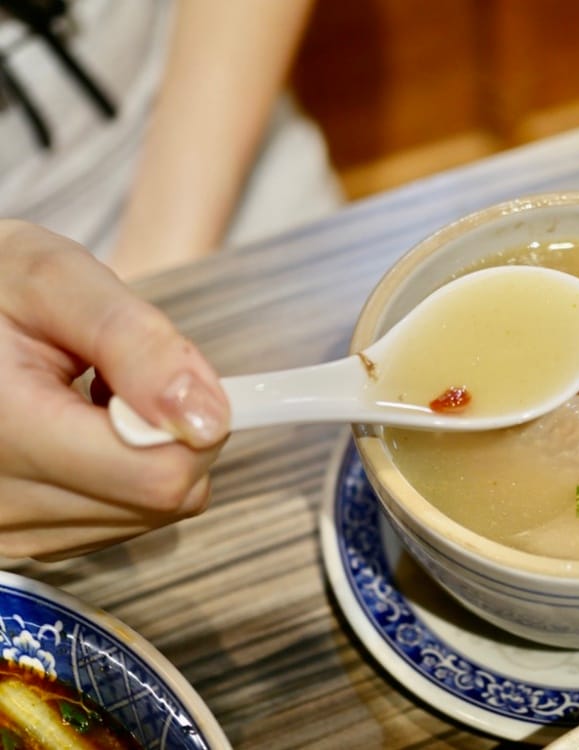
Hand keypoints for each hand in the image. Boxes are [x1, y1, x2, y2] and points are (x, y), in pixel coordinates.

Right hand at [0, 221, 230, 559]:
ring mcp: (13, 532)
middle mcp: (2, 505)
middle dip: (171, 431)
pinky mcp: (27, 540)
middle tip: (118, 377)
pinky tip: (80, 429)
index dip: (189, 421)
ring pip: (152, 512)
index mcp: (3, 433)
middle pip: (161, 498)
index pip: (158, 475)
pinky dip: (124, 471)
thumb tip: (209, 419)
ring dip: (148, 451)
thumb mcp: (58, 282)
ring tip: (89, 399)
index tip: (168, 374)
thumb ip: (140, 345)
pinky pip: (124, 517)